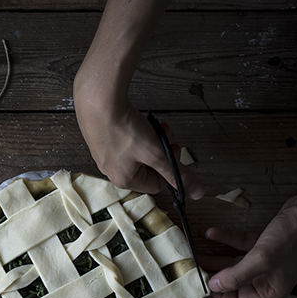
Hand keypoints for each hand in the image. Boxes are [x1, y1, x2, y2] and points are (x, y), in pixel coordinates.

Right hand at [73, 83, 205, 198]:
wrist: (98, 103)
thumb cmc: (124, 130)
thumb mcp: (157, 154)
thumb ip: (178, 173)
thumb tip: (198, 193)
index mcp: (125, 181)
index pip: (158, 184)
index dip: (170, 167)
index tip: (172, 149)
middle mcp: (112, 171)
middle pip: (148, 167)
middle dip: (161, 151)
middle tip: (164, 136)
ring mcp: (105, 155)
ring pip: (138, 153)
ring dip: (151, 140)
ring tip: (153, 126)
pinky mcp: (101, 139)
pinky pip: (125, 142)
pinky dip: (136, 133)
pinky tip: (137, 122)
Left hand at [201, 207, 296, 297]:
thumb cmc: (290, 238)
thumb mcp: (261, 259)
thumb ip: (236, 275)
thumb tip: (214, 287)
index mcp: (271, 289)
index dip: (219, 293)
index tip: (201, 282)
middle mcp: (268, 278)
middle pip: (235, 281)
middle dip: (214, 274)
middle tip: (194, 267)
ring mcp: (267, 261)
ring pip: (235, 263)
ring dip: (216, 257)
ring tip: (196, 253)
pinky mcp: (264, 244)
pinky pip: (240, 245)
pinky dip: (226, 239)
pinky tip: (210, 233)